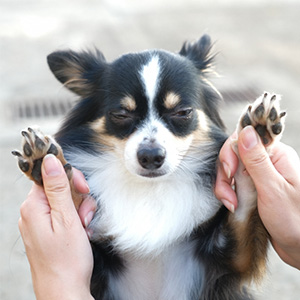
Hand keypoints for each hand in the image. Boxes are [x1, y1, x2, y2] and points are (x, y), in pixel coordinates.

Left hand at [19, 154, 95, 299]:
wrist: (64, 292)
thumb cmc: (67, 260)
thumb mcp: (66, 218)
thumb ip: (58, 187)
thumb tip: (50, 159)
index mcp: (33, 206)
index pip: (50, 174)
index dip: (70, 178)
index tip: (83, 188)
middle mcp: (32, 212)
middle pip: (59, 187)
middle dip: (78, 197)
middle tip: (85, 214)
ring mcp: (39, 221)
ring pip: (65, 200)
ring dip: (80, 210)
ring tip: (84, 227)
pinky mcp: (47, 230)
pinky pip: (63, 214)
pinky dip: (76, 219)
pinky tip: (81, 231)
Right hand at [215, 126, 299, 269]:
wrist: (299, 246)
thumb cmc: (295, 220)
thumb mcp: (273, 190)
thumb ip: (257, 160)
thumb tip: (245, 131)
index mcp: (277, 155)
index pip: (245, 138)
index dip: (231, 152)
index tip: (230, 172)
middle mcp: (267, 161)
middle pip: (233, 154)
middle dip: (225, 174)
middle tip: (229, 195)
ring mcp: (258, 174)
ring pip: (230, 169)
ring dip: (225, 186)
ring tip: (231, 204)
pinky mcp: (252, 186)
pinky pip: (232, 182)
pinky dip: (227, 193)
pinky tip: (232, 205)